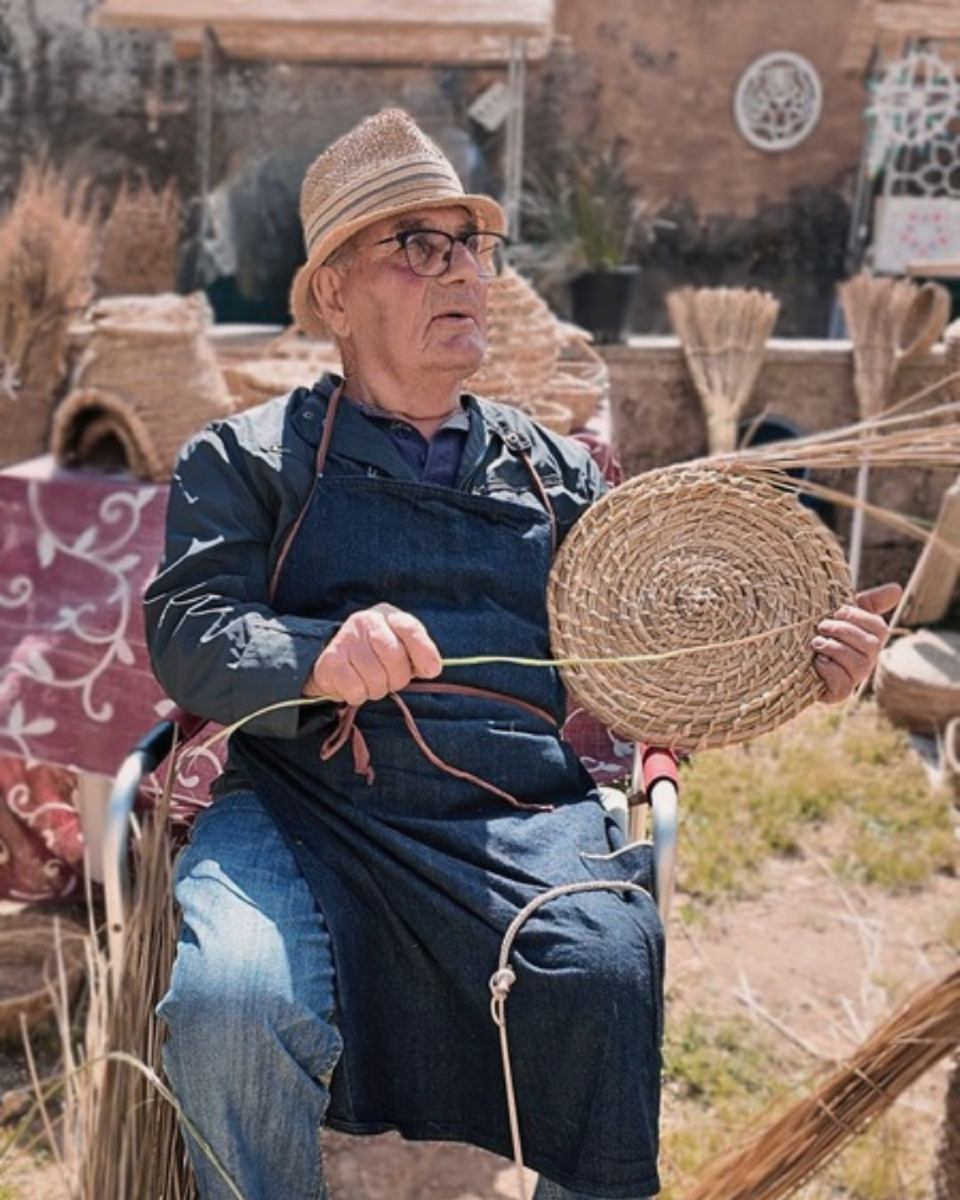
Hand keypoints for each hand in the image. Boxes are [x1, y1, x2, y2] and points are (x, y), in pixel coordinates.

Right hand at [303, 602, 441, 706]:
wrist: (335, 661)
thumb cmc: (378, 656)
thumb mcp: (402, 650)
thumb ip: (420, 655)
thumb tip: (432, 668)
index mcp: (390, 616)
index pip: (410, 628)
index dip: (424, 651)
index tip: (431, 671)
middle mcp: (366, 621)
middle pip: (394, 656)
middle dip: (398, 677)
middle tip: (391, 680)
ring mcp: (347, 638)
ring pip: (375, 677)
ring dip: (377, 689)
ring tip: (371, 682)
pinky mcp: (331, 660)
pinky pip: (356, 689)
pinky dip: (359, 695)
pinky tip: (355, 685)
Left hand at [813, 582, 901, 703]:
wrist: (792, 655)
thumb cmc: (822, 631)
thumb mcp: (841, 613)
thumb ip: (868, 602)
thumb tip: (897, 588)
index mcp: (871, 638)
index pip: (879, 626)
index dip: (858, 617)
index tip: (837, 612)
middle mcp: (868, 660)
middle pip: (871, 645)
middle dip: (842, 631)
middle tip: (820, 626)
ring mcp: (855, 677)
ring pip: (858, 664)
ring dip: (833, 648)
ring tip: (816, 643)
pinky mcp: (839, 692)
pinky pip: (842, 682)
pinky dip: (827, 669)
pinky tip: (816, 662)